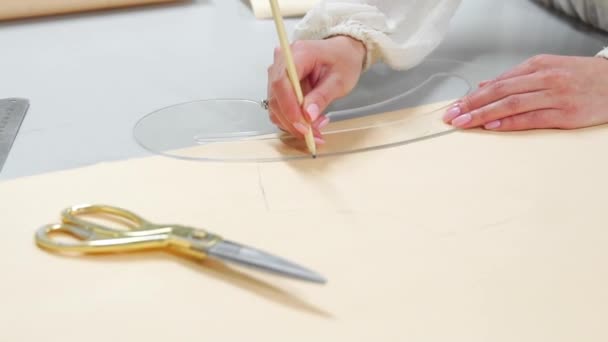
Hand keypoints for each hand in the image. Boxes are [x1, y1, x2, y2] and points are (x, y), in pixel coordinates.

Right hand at [267, 35, 365, 142]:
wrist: (342, 52)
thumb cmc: (343, 60)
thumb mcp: (340, 79)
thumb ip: (323, 96)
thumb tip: (308, 115)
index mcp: (298, 53)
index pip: (282, 82)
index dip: (289, 107)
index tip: (303, 126)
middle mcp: (283, 62)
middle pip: (276, 97)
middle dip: (293, 121)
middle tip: (314, 135)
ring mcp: (278, 73)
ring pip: (275, 106)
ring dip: (293, 124)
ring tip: (317, 128)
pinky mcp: (280, 86)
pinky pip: (279, 107)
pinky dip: (292, 120)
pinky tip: (310, 121)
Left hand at [443, 54, 607, 130]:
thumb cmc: (581, 78)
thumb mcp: (548, 69)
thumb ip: (515, 78)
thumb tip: (484, 85)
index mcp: (537, 66)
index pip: (497, 82)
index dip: (473, 96)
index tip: (455, 106)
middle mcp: (544, 78)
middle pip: (499, 92)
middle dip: (472, 105)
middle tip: (452, 116)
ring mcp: (555, 95)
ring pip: (511, 104)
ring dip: (483, 114)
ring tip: (464, 122)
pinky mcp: (565, 113)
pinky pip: (531, 118)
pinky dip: (509, 122)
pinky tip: (491, 126)